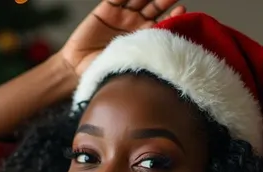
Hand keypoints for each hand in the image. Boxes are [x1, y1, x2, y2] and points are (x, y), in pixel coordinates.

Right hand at [60, 0, 185, 77]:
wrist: (79, 71)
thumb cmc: (106, 73)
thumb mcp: (130, 65)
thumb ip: (146, 57)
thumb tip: (170, 55)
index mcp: (144, 39)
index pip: (162, 24)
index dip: (173, 16)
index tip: (182, 10)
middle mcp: (135, 25)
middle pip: (153, 7)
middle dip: (163, 0)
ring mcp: (121, 16)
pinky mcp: (106, 9)